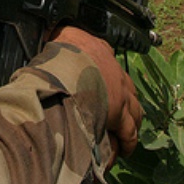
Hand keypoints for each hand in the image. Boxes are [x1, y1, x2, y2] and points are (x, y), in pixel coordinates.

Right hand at [52, 26, 142, 161]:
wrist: (65, 67)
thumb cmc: (58, 53)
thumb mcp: (60, 37)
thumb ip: (61, 39)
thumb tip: (49, 35)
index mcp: (99, 49)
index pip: (109, 60)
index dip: (107, 75)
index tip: (102, 84)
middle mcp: (114, 69)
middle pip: (127, 86)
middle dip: (125, 100)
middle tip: (118, 112)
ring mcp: (121, 91)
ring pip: (134, 109)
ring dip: (130, 120)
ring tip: (125, 133)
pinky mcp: (121, 113)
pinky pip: (130, 130)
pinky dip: (128, 140)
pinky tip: (125, 148)